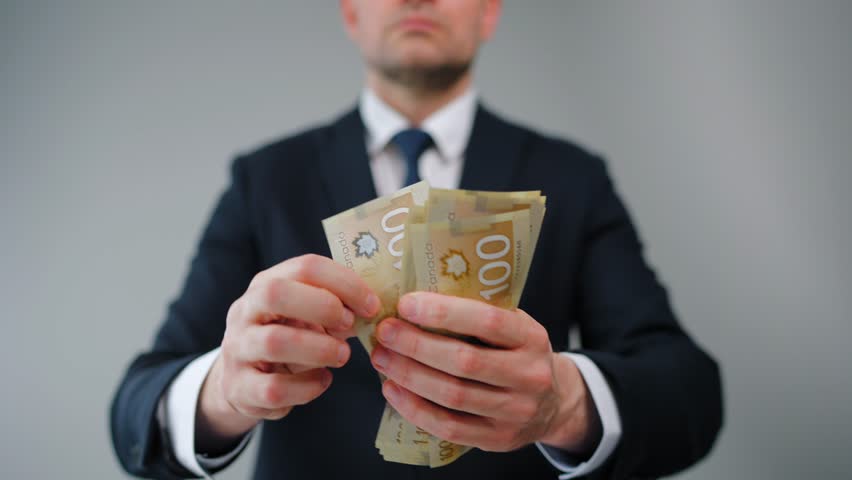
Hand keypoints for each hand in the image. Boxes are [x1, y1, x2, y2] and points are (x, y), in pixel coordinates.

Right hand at [196, 254, 380, 452]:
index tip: (371, 305)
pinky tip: (323, 381)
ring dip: (319, 349)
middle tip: (350, 324)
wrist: (242, 383)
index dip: (344, 283)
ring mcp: (238, 349)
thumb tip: (373, 309)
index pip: (304, 267)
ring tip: (342, 355)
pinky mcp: (240, 388)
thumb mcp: (306, 317)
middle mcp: (245, 312)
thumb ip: (335, 308)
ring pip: (274, 342)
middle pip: (276, 293)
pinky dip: (307, 387)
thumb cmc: (287, 340)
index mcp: (266, 284)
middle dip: (322, 306)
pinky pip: (274, 388)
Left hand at [370, 292, 600, 453]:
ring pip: (452, 395)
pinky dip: (415, 408)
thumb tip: (417, 299)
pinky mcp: (497, 439)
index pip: (488, 321)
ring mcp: (515, 411)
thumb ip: (478, 313)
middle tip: (385, 332)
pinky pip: (449, 426)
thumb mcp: (513, 325)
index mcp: (531, 337)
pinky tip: (393, 390)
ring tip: (382, 358)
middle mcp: (529, 375)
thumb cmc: (518, 354)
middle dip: (416, 345)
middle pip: (464, 361)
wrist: (552, 403)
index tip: (406, 304)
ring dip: (409, 375)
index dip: (444, 312)